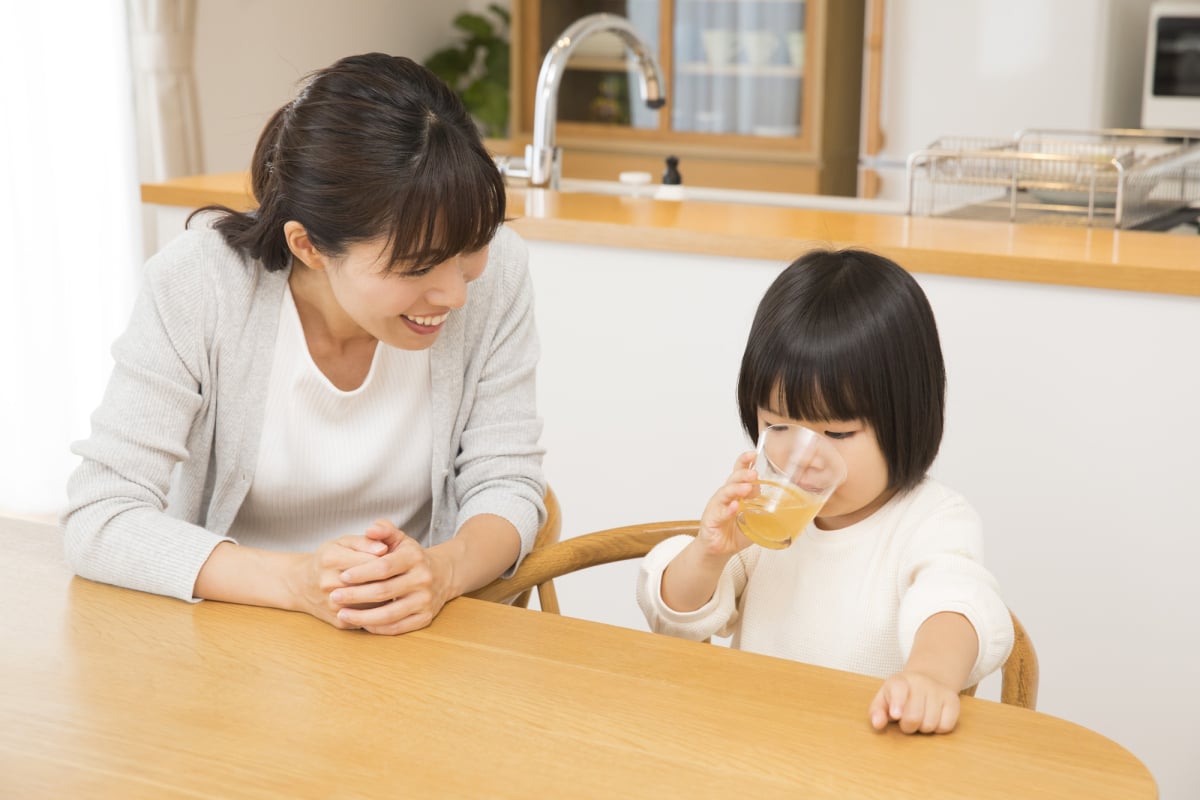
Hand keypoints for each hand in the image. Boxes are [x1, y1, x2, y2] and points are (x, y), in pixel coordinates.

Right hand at [287, 534, 392, 628]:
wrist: (301, 585)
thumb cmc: (328, 559)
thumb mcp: (342, 542)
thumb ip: (364, 541)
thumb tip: (384, 549)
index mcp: (331, 558)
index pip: (371, 560)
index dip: (389, 560)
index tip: (396, 559)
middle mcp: (329, 583)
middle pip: (372, 583)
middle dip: (390, 579)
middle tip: (400, 575)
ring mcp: (333, 605)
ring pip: (373, 602)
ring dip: (388, 596)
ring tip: (394, 587)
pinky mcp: (339, 621)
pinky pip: (368, 618)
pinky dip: (379, 610)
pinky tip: (382, 602)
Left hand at [327, 519, 453, 635]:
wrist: (442, 575)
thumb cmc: (410, 557)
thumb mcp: (400, 539)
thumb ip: (383, 530)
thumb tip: (370, 530)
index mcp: (414, 557)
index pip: (384, 566)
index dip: (362, 572)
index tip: (342, 576)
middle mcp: (423, 579)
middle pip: (384, 591)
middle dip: (356, 595)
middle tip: (334, 596)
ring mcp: (425, 600)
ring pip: (390, 614)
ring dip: (363, 616)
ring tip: (342, 613)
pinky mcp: (425, 618)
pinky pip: (398, 628)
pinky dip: (378, 628)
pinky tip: (362, 624)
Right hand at [695, 451, 757, 557]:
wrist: (719, 550)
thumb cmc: (735, 532)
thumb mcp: (753, 519)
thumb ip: (763, 509)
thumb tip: (782, 504)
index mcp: (736, 493)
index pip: (739, 472)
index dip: (744, 462)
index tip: (753, 454)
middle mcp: (725, 496)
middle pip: (732, 479)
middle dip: (743, 474)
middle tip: (754, 474)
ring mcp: (717, 506)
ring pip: (725, 493)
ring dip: (736, 489)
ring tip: (747, 488)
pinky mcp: (711, 519)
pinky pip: (720, 513)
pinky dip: (727, 509)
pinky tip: (734, 507)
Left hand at [868, 670, 961, 733]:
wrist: (926, 682)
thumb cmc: (899, 696)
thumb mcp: (883, 700)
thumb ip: (877, 712)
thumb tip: (878, 724)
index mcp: (899, 681)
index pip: (899, 690)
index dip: (898, 703)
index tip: (896, 714)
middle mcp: (920, 682)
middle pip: (914, 716)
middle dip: (907, 726)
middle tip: (906, 722)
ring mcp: (938, 690)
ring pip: (930, 724)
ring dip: (923, 728)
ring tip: (920, 718)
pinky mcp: (953, 700)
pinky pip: (946, 726)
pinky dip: (938, 728)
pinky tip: (933, 719)